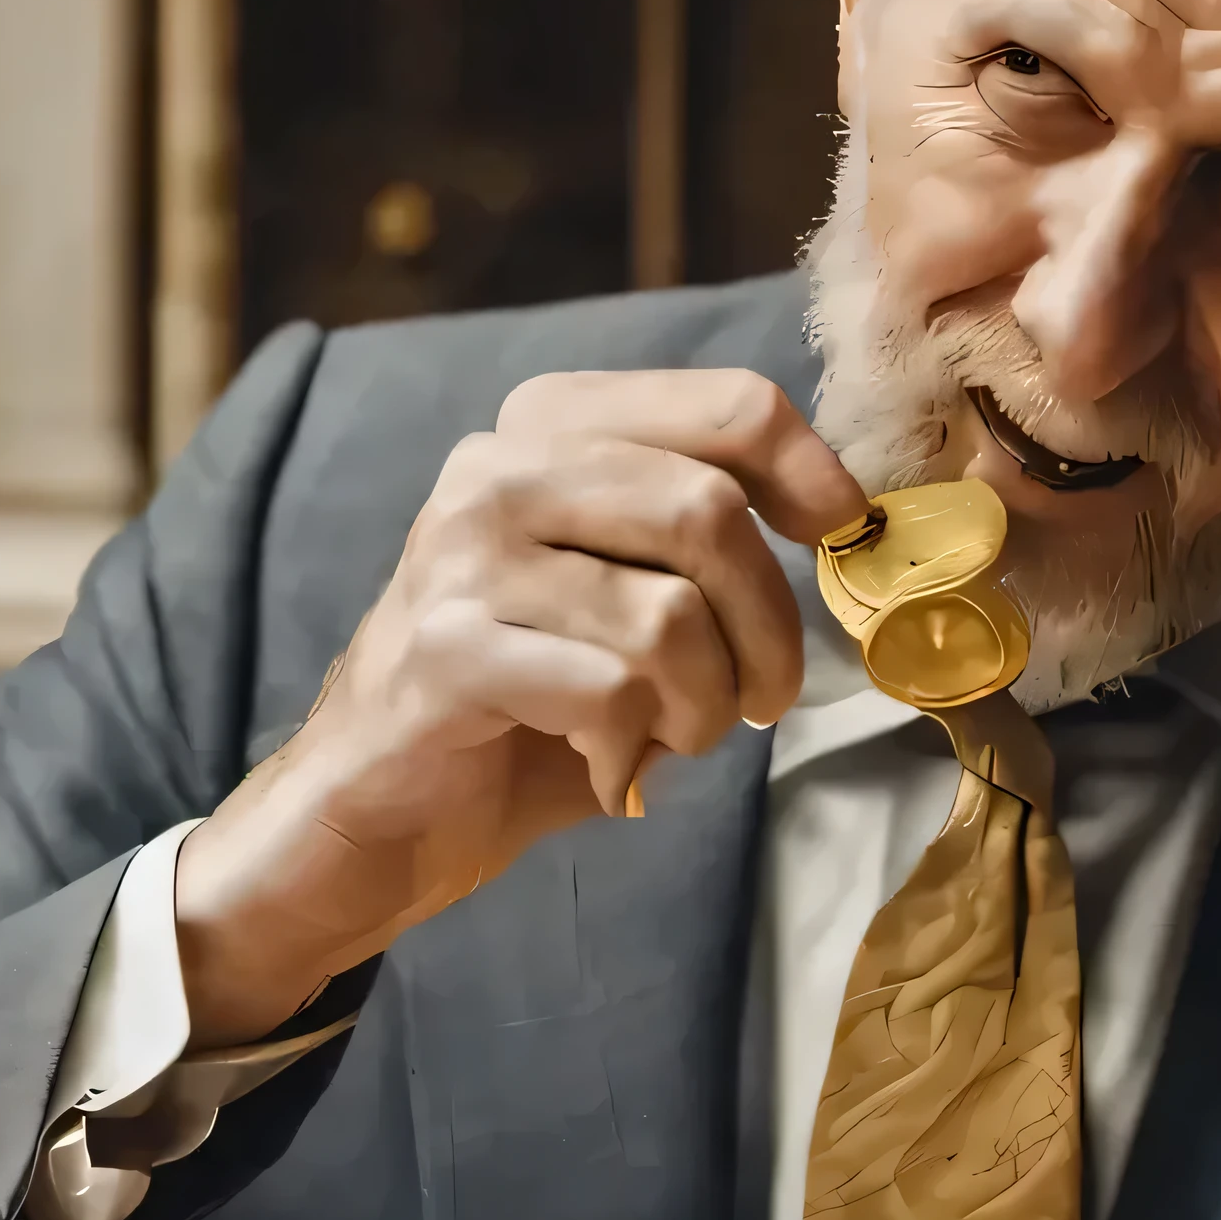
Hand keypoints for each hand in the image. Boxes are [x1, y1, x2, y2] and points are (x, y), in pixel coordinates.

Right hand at [174, 369, 864, 1042]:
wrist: (377, 813)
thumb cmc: (525, 705)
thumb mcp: (621, 593)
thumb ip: (701, 539)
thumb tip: (843, 521)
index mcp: (549, 428)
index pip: (727, 406)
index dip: (811, 474)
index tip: (841, 540)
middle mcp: (498, 470)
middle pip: (707, 510)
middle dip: (767, 628)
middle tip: (760, 700)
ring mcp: (461, 556)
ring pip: (667, 615)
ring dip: (702, 705)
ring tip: (668, 737)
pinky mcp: (444, 651)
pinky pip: (609, 690)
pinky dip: (632, 746)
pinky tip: (602, 763)